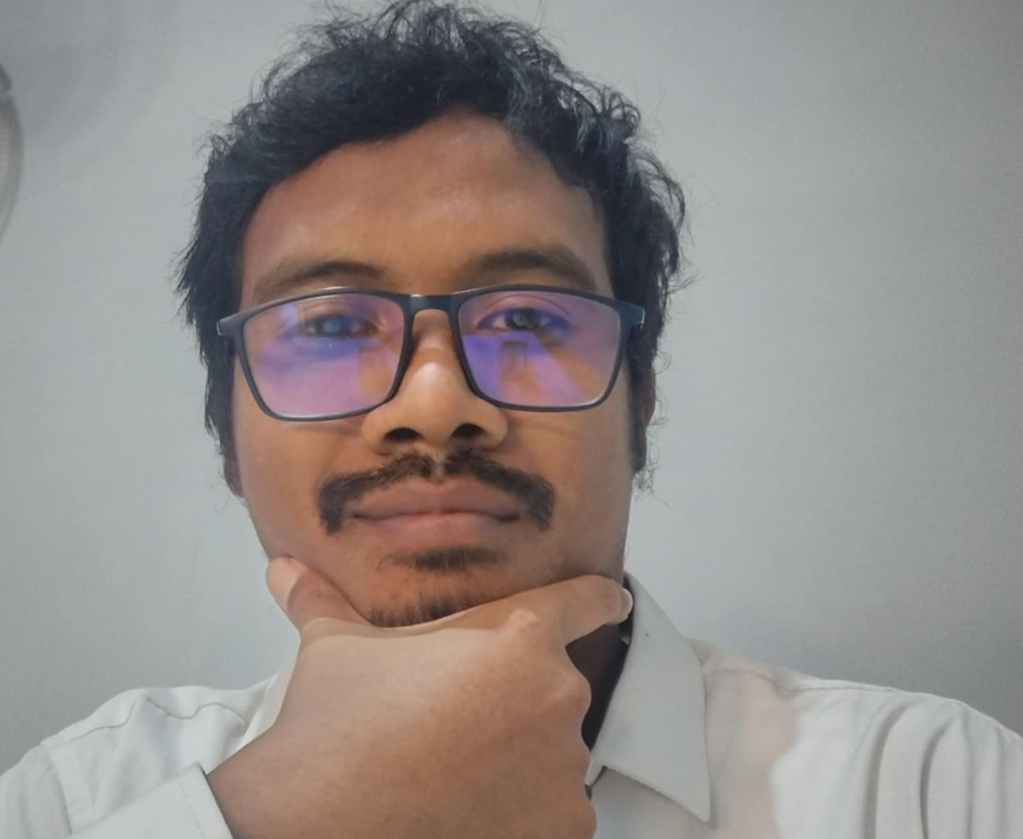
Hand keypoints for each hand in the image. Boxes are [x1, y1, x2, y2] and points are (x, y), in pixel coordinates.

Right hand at [207, 558, 632, 838]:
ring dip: (523, 758)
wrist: (322, 822)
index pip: (584, 600)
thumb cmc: (339, 727)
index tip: (613, 600)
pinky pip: (559, 812)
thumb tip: (283, 568)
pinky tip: (476, 812)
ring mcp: (565, 766)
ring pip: (555, 751)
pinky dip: (529, 813)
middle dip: (518, 698)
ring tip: (459, 772)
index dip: (599, 598)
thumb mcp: (334, 650)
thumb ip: (321, 601)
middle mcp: (556, 693)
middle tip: (461, 720)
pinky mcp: (564, 828)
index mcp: (517, 635)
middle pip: (554, 685)